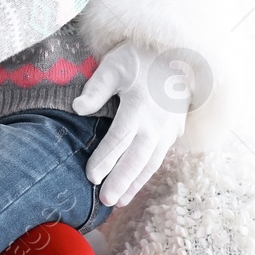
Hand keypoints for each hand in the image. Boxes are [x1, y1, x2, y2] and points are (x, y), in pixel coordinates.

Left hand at [72, 42, 188, 206]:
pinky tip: (134, 185)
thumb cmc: (139, 58)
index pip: (120, 138)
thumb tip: (77, 108)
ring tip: (119, 202)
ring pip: (151, 162)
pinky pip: (159, 157)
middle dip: (121, 181)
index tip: (91, 176)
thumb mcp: (114, 64)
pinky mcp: (175, 131)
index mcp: (139, 105)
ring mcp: (169, 129)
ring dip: (135, 183)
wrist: (177, 52)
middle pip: (137, 158)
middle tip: (106, 201)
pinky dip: (146, 174)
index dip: (105, 159)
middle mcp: (157, 122)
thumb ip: (97, 87)